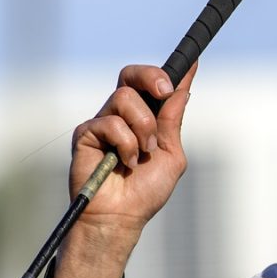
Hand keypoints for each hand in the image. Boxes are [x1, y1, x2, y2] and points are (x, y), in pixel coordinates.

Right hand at [53, 63, 196, 277]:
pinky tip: (125, 163)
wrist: (122, 217)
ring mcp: (102, 123)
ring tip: (143, 154)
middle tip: (164, 92)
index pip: (151, 84)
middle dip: (150, 76)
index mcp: (143, 118)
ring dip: (143, 128)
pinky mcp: (85, 134)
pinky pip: (110, 123)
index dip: (168, 70)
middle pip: (129, 75)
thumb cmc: (145, 191)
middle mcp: (121, 115)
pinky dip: (126, 144)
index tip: (191, 60)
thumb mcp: (170, 153)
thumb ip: (172, 120)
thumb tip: (184, 87)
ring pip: (124, 98)